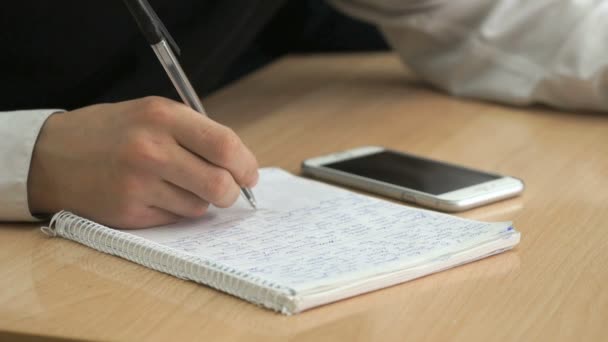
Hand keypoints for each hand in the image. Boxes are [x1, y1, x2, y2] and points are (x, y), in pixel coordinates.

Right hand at [27, 96, 258, 228]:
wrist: (51, 155)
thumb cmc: (111, 132)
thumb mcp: (152, 114)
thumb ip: (196, 134)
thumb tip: (240, 165)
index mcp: (162, 116)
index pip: (225, 145)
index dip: (246, 164)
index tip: (249, 173)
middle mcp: (150, 149)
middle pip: (220, 184)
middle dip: (232, 192)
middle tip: (227, 190)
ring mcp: (138, 184)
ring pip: (200, 206)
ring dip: (201, 201)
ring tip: (177, 185)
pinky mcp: (129, 212)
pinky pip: (176, 218)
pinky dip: (177, 210)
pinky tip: (155, 195)